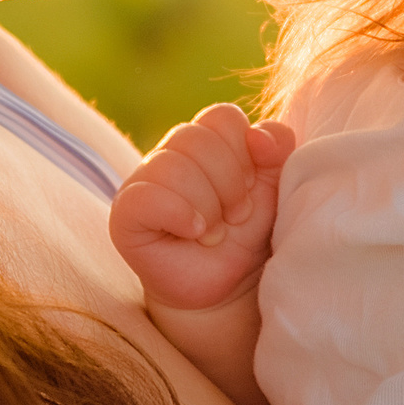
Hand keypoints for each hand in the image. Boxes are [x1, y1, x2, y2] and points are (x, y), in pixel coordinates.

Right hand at [107, 104, 293, 310]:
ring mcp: (144, 180)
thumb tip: (257, 136)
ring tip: (214, 232)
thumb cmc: (248, 233)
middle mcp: (171, 152)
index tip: (251, 187)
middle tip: (236, 216)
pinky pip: (146, 196)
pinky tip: (193, 232)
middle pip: (197, 138)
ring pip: (172, 166)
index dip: (245, 152)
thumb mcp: (275, 186)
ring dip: (207, 207)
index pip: (222, 117)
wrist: (227, 287)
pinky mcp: (125, 212)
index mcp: (207, 139)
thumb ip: (278, 148)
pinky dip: (179, 214)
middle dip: (229, 183)